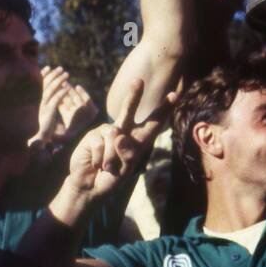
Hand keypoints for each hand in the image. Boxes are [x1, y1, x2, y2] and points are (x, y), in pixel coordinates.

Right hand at [32, 65, 72, 146]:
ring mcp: (42, 107)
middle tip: (61, 68)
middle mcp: (37, 102)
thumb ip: (44, 103)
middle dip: (53, 75)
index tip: (48, 67)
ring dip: (58, 80)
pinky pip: (55, 101)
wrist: (36, 139)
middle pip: (45, 84)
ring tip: (67, 74)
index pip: (38, 85)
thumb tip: (49, 94)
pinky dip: (61, 93)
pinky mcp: (48, 113)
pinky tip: (67, 88)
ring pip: (50, 90)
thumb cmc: (40, 126)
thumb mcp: (42, 112)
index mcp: (35, 101)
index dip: (43, 75)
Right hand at [59, 78, 170, 214]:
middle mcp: (123, 130)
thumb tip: (117, 134)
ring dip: (111, 157)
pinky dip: (100, 158)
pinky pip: (100, 143)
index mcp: (138, 139)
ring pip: (114, 135)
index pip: (154, 122)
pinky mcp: (92, 135)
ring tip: (107, 167)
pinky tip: (96, 164)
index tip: (175, 94)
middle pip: (129, 109)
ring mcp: (107, 131)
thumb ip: (127, 152)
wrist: (90, 186)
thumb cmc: (112, 177)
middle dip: (133, 95)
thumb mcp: (126, 168)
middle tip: (138, 80)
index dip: (164, 108)